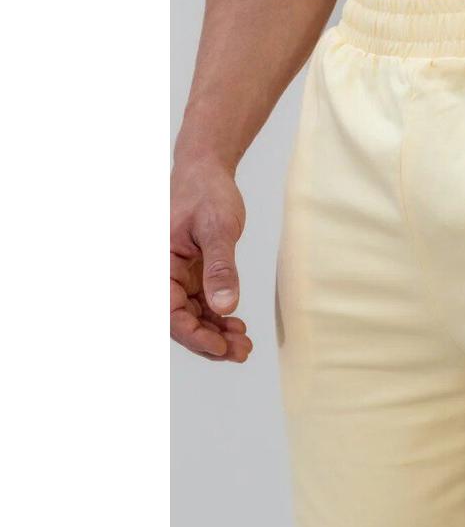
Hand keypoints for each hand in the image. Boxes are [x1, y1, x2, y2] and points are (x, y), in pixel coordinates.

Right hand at [170, 161, 252, 361]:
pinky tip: (238, 328)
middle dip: (209, 342)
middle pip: (180, 322)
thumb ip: (221, 267)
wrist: (206, 173)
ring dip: (216, 334)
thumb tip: (225, 306)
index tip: (221, 346)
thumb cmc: (206, 194)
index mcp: (158, 265)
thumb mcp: (218, 229)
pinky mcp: (192, 276)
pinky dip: (218, 320)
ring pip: (192, 318)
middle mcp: (163, 275)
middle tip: (241, 352)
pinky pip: (201, 306)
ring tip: (244, 345)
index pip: (169, 313)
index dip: (194, 336)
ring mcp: (178, 278)